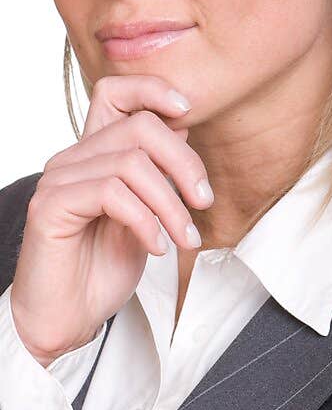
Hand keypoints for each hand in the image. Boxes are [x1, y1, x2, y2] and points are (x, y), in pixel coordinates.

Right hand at [10, 73, 213, 364]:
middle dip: (184, 163)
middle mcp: (72, 159)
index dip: (152, 89)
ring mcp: (58, 180)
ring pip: (131, 162)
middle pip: (138, 127)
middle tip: (203, 203)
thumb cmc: (100, 272)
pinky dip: (146, 221)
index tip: (188, 111)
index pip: (114, 92)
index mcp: (93, 155)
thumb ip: (157, 177)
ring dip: (171, 204)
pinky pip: (112, 193)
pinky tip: (156, 248)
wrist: (65, 320)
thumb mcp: (145, 217)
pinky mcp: (51, 206)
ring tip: (184, 238)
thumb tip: (182, 130)